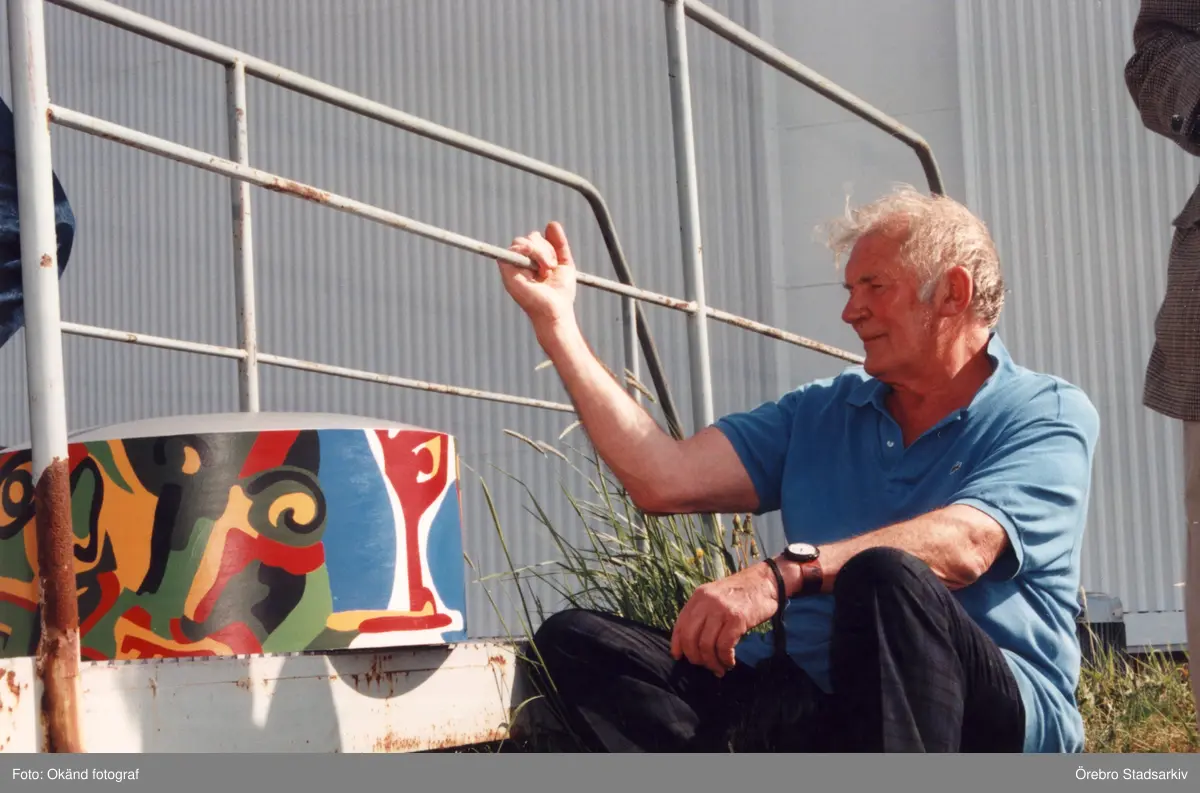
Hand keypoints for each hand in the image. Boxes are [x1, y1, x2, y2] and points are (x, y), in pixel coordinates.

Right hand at [497, 221, 577, 328]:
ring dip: (540, 252)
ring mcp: (512, 267)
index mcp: (531, 261)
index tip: (554, 262)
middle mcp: (520, 263)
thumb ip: (559, 244)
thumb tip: (552, 223)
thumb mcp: (564, 264)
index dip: (546, 245)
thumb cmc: (560, 294)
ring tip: (546, 269)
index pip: (535, 239)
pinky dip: (529, 251)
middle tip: (550, 267)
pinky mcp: (507, 271)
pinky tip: (538, 266)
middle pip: (529, 237)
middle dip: (545, 248)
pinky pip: (513, 248)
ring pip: (522, 241)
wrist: (556, 311)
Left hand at [670, 562, 778, 676]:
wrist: (766, 581)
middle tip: (705, 666)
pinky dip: (725, 659)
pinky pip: (724, 646)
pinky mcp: (737, 618)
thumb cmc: (742, 593)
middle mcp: (706, 602)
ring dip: (712, 662)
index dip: (678, 644)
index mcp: (698, 596)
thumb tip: (691, 642)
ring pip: (706, 645)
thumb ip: (703, 614)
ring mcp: (721, 609)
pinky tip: (730, 662)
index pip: (680, 624)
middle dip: (695, 657)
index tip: (680, 658)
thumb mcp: (715, 597)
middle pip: (690, 637)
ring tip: (720, 668)